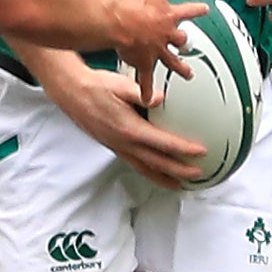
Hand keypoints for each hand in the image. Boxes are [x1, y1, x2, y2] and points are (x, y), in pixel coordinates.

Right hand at [36, 58, 204, 189]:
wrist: (71, 92)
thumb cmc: (94, 87)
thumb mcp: (120, 85)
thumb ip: (141, 93)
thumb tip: (160, 98)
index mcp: (129, 129)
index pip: (162, 143)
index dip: (183, 149)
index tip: (200, 152)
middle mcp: (123, 143)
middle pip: (157, 163)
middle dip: (179, 171)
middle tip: (197, 175)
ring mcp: (117, 147)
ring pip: (144, 169)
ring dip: (163, 179)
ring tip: (179, 185)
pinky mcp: (113, 146)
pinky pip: (134, 164)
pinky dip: (149, 172)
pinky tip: (155, 172)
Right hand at [106, 0, 205, 90]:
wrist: (120, 23)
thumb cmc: (133, 2)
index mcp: (168, 16)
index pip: (187, 11)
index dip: (196, 10)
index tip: (205, 9)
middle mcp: (166, 35)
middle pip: (181, 40)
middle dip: (185, 43)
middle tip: (189, 46)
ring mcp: (156, 51)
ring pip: (171, 62)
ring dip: (179, 68)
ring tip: (188, 75)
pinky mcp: (144, 63)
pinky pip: (146, 80)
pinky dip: (147, 90)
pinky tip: (148, 101)